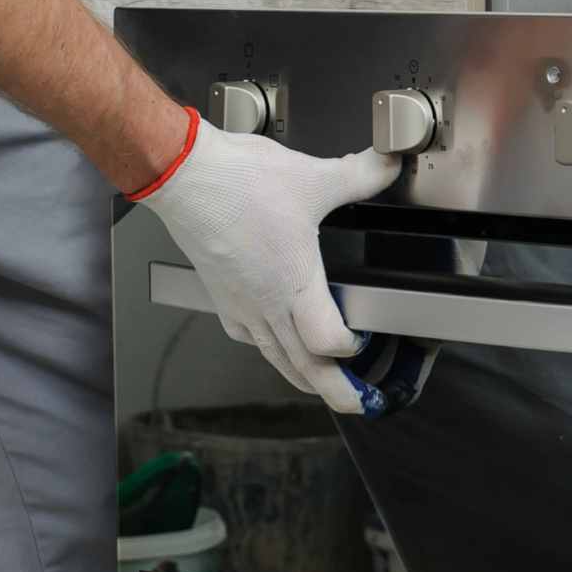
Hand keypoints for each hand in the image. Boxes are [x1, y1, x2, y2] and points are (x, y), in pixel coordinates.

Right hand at [136, 110, 400, 414]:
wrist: (182, 176)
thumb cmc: (234, 182)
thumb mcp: (311, 177)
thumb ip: (359, 174)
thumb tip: (388, 166)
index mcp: (291, 284)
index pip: (327, 344)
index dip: (352, 349)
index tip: (367, 340)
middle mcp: (264, 304)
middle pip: (303, 369)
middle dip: (335, 392)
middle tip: (357, 405)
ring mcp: (240, 304)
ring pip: (275, 358)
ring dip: (302, 378)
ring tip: (321, 385)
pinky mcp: (222, 295)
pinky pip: (250, 338)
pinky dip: (270, 350)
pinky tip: (274, 341)